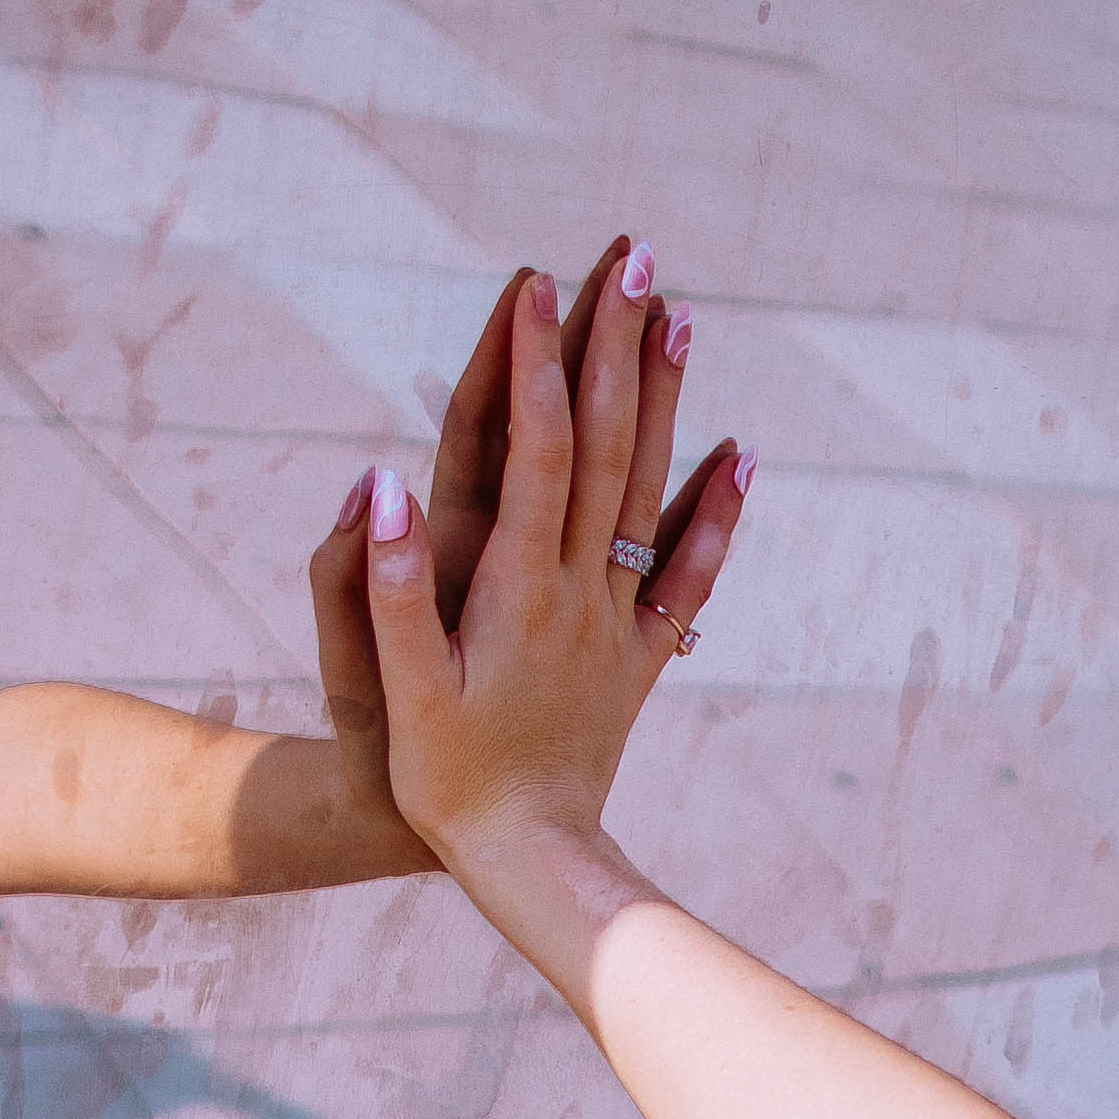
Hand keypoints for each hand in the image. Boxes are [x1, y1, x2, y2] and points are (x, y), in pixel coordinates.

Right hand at [345, 250, 744, 875]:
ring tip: (679, 314)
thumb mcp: (404, 691)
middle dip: (615, 345)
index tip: (540, 282)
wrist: (533, 864)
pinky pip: (686, 574)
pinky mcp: (638, 659)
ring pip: (650, 488)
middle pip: (605, 445)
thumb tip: (381, 484)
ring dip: (664, 398)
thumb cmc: (450, 785)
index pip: (534, 449)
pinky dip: (715, 510)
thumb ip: (390, 589)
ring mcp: (618, 622)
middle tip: (633, 254)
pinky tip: (737, 453)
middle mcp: (579, 591)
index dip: (536, 362)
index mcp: (517, 589)